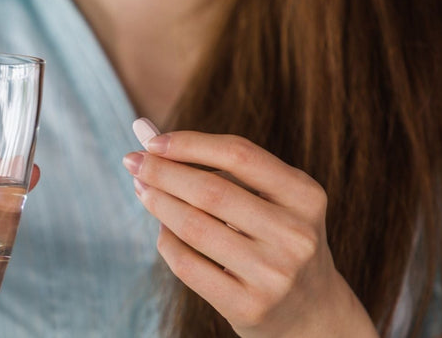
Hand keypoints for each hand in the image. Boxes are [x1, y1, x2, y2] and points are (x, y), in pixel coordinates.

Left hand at [123, 124, 376, 337]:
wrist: (310, 311)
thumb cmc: (276, 239)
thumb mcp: (271, 199)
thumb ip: (218, 165)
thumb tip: (144, 131)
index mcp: (306, 196)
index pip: (239, 154)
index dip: (189, 143)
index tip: (151, 142)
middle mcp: (296, 235)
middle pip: (211, 190)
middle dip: (162, 171)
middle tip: (131, 161)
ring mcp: (274, 274)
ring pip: (194, 227)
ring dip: (158, 202)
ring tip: (142, 189)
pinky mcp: (249, 306)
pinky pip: (187, 265)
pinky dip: (167, 241)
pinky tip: (163, 229)